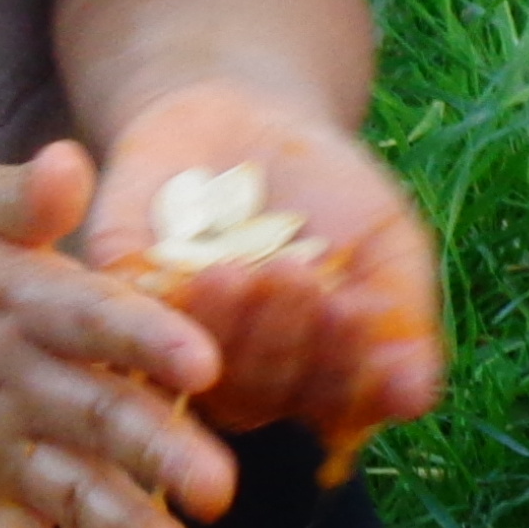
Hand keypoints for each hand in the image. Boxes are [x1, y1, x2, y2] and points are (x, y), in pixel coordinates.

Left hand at [81, 83, 444, 465]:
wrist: (245, 119)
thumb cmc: (331, 194)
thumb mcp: (385, 241)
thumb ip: (404, 315)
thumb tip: (418, 397)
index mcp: (305, 383)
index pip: (327, 408)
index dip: (343, 370)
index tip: (360, 312)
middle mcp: (233, 381)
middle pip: (255, 394)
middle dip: (281, 338)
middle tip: (299, 276)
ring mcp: (167, 346)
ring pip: (189, 365)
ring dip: (219, 323)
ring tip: (240, 270)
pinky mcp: (110, 300)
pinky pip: (124, 314)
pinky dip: (151, 299)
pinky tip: (182, 266)